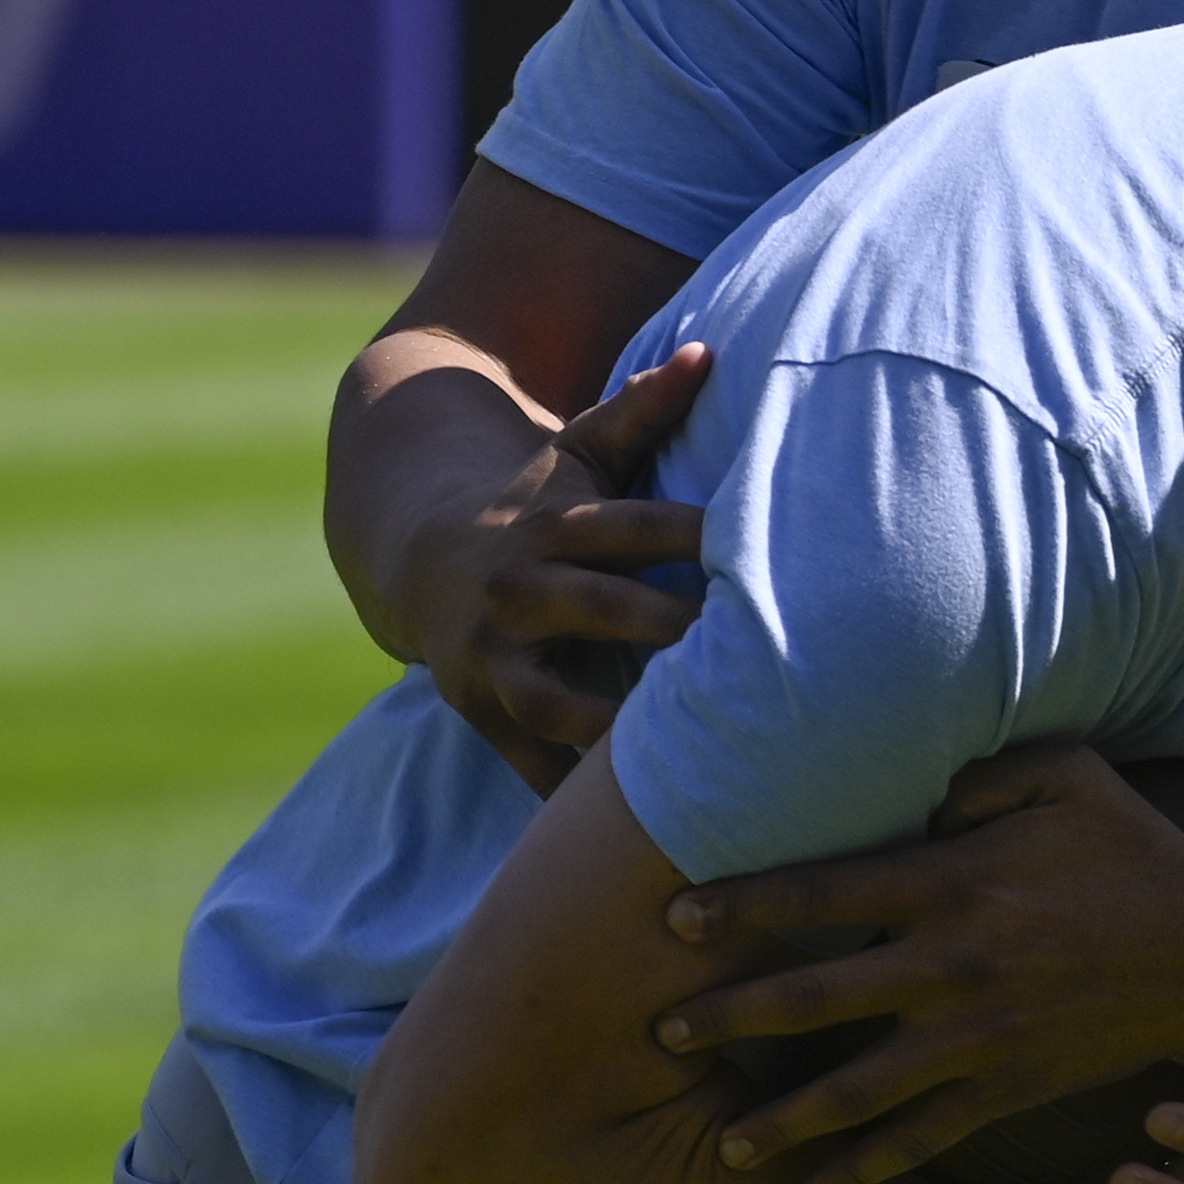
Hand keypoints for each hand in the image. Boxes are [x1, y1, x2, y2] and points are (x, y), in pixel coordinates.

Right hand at [397, 345, 714, 792]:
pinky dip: (572, 800)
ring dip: (618, 730)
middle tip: (757, 655)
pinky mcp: (478, 712)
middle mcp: (518, 589)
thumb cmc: (534, 502)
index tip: (768, 548)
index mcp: (552, 522)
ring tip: (695, 755)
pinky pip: (529, 765)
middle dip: (672, 631)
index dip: (695, 534)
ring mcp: (492, 657)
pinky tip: (639, 832)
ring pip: (556, 701)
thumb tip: (712, 351)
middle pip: (604, 610)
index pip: (633, 526)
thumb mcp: (579, 452)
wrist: (415, 556)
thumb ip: (644, 411)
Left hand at [653, 744, 1183, 1183]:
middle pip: (815, 997)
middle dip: (730, 1019)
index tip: (671, 920)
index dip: (742, 905)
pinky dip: (864, 1174)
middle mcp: (951, 963)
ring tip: (721, 1143)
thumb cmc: (1136, 849)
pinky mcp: (1009, 1087)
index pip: (822, 892)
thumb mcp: (1067, 775)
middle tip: (660, 1039)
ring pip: (858, 1087)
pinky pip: (922, 1138)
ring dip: (783, 1119)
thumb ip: (981, 772)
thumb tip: (917, 787)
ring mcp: (978, 1035)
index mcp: (953, 880)